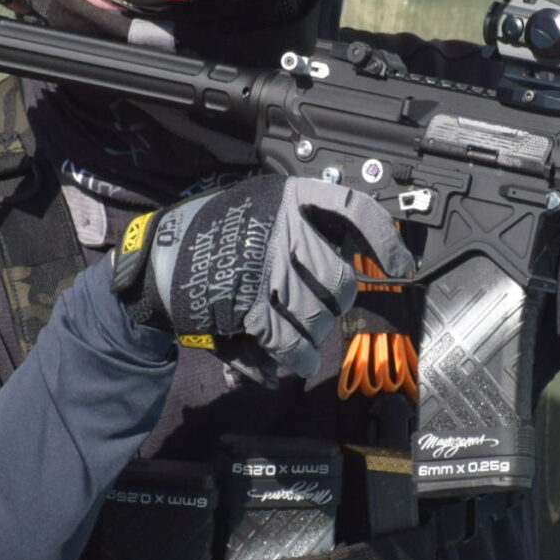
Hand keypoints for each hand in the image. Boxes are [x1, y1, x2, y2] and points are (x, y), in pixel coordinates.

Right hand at [117, 175, 415, 380]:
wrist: (157, 258)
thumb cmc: (213, 233)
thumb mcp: (259, 208)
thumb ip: (304, 225)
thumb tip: (361, 257)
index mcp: (289, 197)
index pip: (355, 209)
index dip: (384, 240)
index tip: (402, 264)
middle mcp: (284, 229)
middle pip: (341, 279)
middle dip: (335, 302)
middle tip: (320, 307)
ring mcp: (267, 268)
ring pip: (318, 315)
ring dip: (313, 336)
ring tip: (303, 343)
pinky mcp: (248, 305)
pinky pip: (289, 340)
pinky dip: (295, 358)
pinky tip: (296, 361)